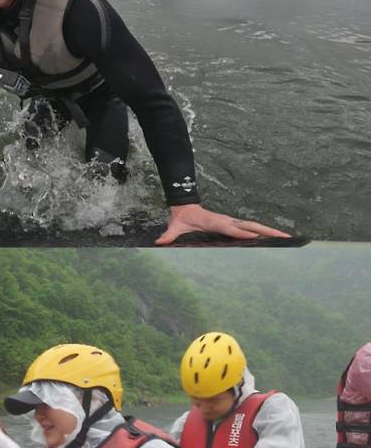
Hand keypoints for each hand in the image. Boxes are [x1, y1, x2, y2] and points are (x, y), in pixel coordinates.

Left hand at [155, 204, 291, 244]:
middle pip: (251, 226)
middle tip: (285, 238)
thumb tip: (159, 242)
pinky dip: (264, 232)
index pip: (231, 228)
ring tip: (287, 238)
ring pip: (255, 226)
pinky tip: (274, 238)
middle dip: (267, 232)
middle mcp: (228, 221)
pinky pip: (252, 228)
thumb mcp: (174, 226)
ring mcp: (233, 222)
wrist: (185, 204)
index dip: (242, 232)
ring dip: (271, 232)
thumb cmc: (182, 217)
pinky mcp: (234, 224)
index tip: (255, 236)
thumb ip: (168, 235)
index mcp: (216, 222)